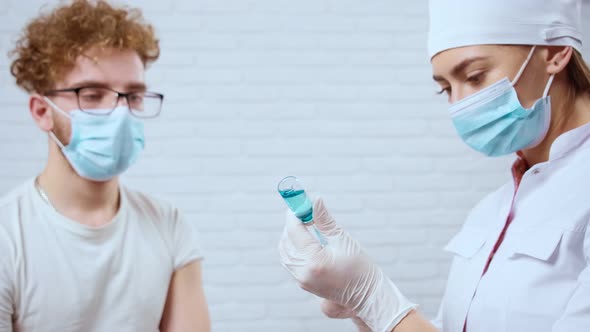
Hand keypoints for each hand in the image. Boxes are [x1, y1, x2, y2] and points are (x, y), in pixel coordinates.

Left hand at [278, 198, 416, 331]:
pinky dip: (293, 248)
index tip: (300, 204)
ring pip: (285, 253)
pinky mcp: (303, 283)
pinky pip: (290, 262)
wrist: (367, 295)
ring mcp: (302, 280)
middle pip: (286, 242)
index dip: (295, 215)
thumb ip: (325, 220)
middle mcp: (304, 273)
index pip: (295, 231)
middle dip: (291, 225)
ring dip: (290, 237)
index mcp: (314, 261)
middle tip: (302, 212)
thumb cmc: (360, 268)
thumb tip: (315, 201)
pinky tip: (305, 240)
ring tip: (304, 225)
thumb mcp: (343, 239)